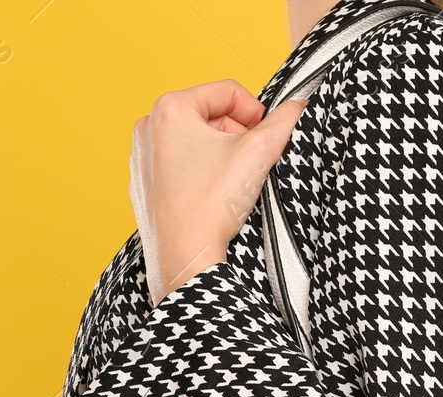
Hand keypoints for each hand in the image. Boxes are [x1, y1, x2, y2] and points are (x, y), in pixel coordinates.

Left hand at [130, 79, 306, 304]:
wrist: (184, 259)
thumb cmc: (211, 206)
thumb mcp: (258, 153)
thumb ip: (284, 121)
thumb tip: (300, 106)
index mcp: (169, 109)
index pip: (227, 91)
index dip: (256, 111)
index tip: (266, 137)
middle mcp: (148, 128)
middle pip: (210, 115)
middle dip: (237, 134)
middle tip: (252, 162)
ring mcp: (142, 159)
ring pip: (195, 141)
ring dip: (221, 154)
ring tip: (232, 181)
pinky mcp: (144, 186)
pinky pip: (180, 166)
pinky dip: (201, 174)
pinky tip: (212, 197)